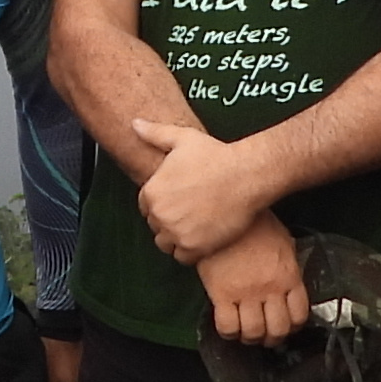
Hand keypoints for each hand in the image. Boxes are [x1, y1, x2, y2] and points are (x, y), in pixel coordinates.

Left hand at [136, 126, 283, 265]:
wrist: (246, 176)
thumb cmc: (216, 156)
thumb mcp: (182, 139)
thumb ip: (154, 133)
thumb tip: (134, 123)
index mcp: (151, 191)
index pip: (146, 206)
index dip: (162, 202)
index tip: (179, 198)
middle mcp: (159, 215)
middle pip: (156, 225)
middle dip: (169, 219)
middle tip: (191, 210)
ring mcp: (176, 233)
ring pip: (166, 243)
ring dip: (176, 237)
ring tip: (195, 225)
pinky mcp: (194, 248)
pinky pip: (182, 257)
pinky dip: (189, 251)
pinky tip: (202, 237)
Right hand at [194, 218, 308, 344]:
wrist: (224, 211)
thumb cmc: (253, 222)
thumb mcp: (282, 240)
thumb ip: (288, 265)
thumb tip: (288, 280)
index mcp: (289, 275)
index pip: (299, 315)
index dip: (293, 327)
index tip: (285, 326)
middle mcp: (270, 288)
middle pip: (278, 329)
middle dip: (272, 338)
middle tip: (265, 336)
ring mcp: (246, 293)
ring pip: (253, 332)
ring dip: (250, 338)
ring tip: (245, 333)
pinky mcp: (221, 293)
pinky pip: (227, 326)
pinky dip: (229, 333)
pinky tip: (228, 326)